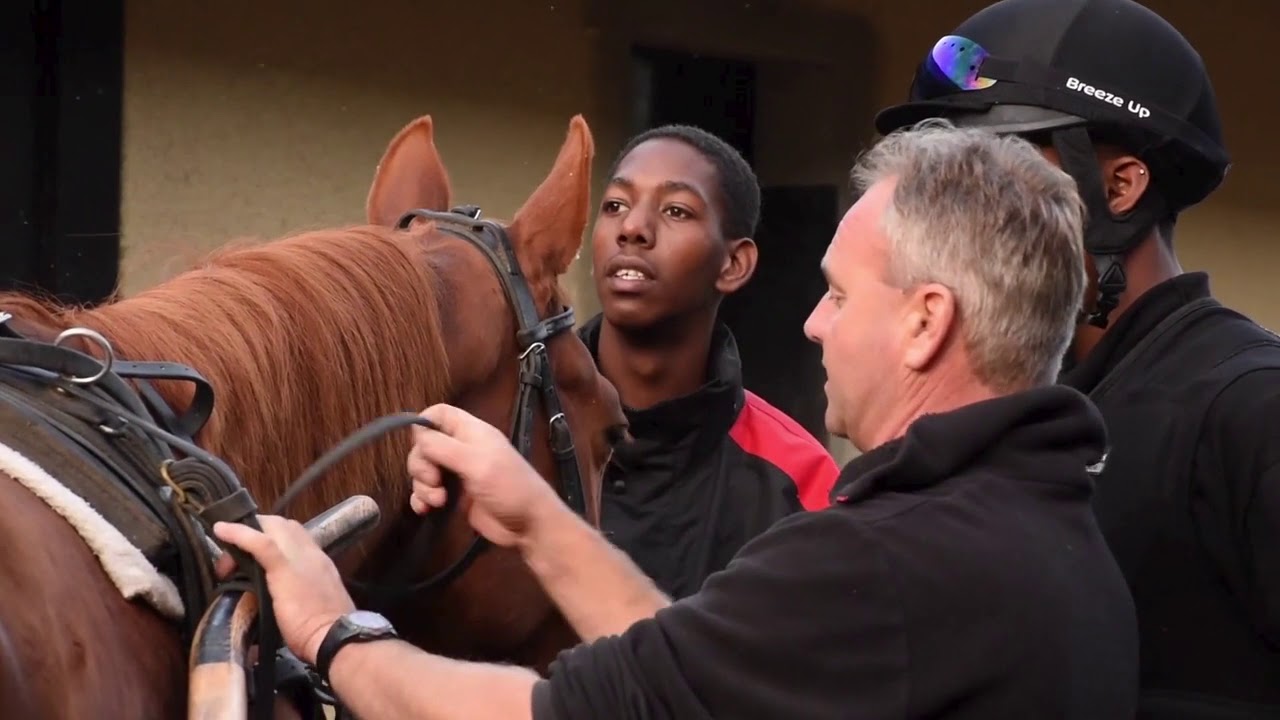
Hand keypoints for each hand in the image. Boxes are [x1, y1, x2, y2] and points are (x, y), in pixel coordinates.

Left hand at [212, 516, 355, 664]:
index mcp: (319, 563)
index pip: (295, 537)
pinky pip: (259, 542)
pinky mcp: (283, 567)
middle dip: (255, 534)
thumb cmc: (327, 633)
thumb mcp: (317, 607)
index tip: (254, 558)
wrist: (335, 638)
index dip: (272, 539)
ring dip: (245, 534)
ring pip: (271, 527)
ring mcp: (299, 557)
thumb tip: (287, 605)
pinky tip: (221, 530)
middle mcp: (311, 554)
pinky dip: (237, 533)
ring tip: (227, 561)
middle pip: (282, 526)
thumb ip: (303, 596)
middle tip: (236, 563)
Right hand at [407, 403, 563, 547]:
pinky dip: (421, 499)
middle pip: (424, 445)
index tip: (420, 445)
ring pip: (424, 470)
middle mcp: (462, 448)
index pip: (439, 413)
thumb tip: (417, 435)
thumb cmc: (508, 487)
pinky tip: (425, 510)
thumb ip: (444, 447)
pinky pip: (426, 492)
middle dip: (421, 464)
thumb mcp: (476, 462)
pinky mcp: (454, 497)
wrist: (528, 526)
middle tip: (435, 480)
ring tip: (438, 501)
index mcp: (471, 432)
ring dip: (423, 485)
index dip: (423, 424)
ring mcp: (457, 474)